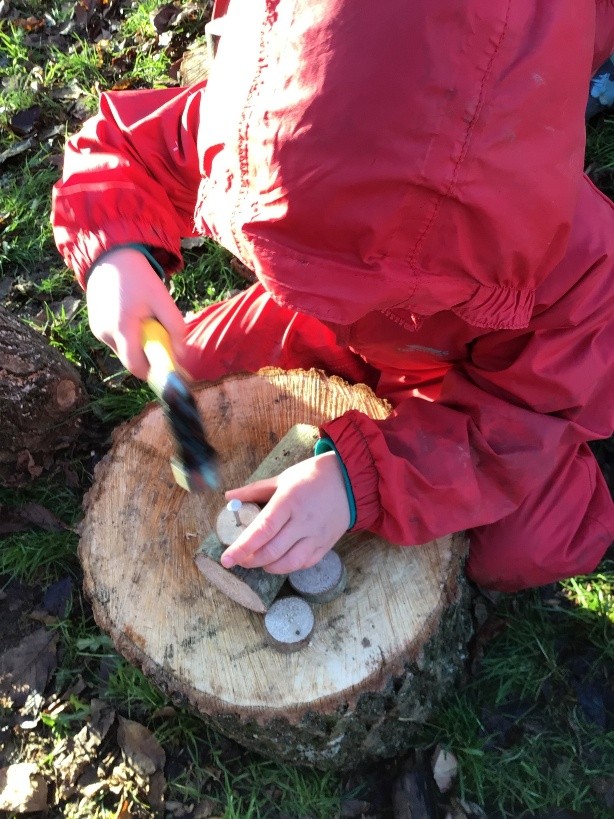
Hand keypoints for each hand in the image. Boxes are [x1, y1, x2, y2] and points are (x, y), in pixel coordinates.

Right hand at [86, 247, 185, 379]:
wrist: (111, 258)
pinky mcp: (95, 327)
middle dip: (148, 356)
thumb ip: (175, 328)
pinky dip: (128, 336)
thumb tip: (180, 355)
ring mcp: (97, 331)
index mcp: (122, 328)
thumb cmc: (139, 278)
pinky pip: (116, 341)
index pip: (136, 367)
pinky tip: (132, 315)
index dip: (153, 372)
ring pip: (124, 351)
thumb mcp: (163, 300)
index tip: (168, 367)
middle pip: (131, 361)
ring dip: (138, 344)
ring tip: (144, 318)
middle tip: (159, 337)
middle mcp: (105, 334)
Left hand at [220, 452, 349, 573]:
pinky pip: (304, 564)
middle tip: (239, 559)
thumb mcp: (283, 478)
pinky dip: (287, 567)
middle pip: (272, 551)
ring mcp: (316, 536)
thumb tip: (229, 497)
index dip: (242, 547)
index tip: (226, 559)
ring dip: (267, 566)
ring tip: (258, 561)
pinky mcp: (326, 545)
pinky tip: (279, 560)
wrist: (350, 480)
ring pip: (288, 563)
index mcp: (289, 501)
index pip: (262, 530)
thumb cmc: (312, 476)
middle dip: (250, 560)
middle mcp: (303, 521)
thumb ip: (254, 491)